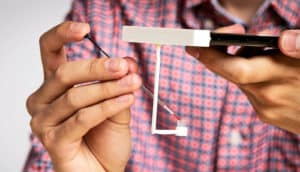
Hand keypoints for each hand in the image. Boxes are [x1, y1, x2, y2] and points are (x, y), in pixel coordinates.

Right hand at [26, 21, 141, 170]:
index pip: (50, 51)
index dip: (63, 35)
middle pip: (65, 73)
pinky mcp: (53, 141)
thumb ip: (119, 84)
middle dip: (98, 68)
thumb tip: (127, 62)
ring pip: (77, 96)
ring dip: (109, 89)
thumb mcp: (117, 105)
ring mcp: (44, 122)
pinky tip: (128, 101)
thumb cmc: (105, 139)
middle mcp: (43, 100)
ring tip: (133, 85)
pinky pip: (83, 118)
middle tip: (124, 66)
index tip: (85, 29)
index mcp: (55, 86)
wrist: (104, 170)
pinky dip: (108, 107)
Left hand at [186, 25, 299, 133]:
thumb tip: (285, 40)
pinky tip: (259, 69)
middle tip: (217, 38)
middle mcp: (269, 96)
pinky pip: (248, 91)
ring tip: (248, 50)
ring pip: (239, 81)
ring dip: (237, 63)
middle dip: (218, 54)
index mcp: (282, 77)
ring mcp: (266, 108)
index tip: (194, 44)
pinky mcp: (266, 115)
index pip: (235, 68)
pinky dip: (247, 77)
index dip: (211, 56)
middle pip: (230, 72)